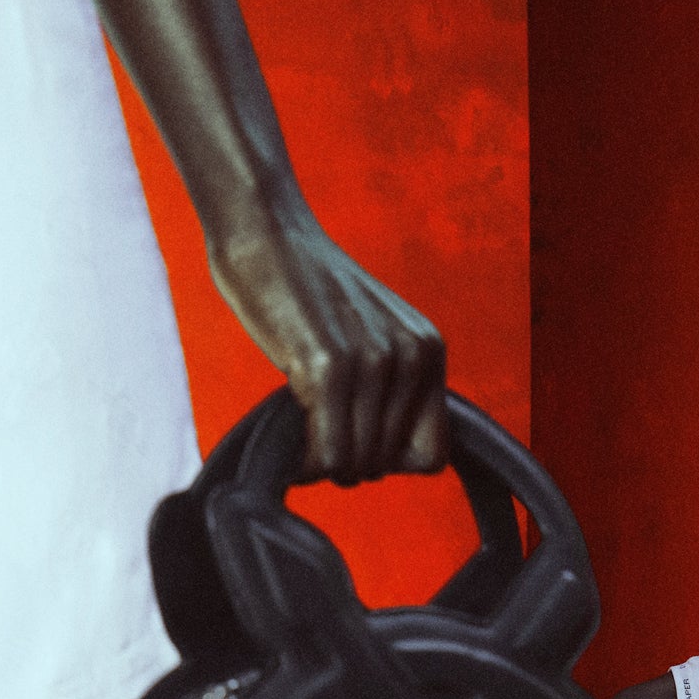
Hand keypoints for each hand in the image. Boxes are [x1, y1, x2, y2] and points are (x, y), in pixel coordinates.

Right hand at [209, 198, 446, 483]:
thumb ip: (394, 385)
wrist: (267, 232)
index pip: (432, 456)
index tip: (357, 438)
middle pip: (387, 466)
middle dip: (351, 462)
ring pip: (356, 466)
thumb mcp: (374, 336)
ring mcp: (373, 362)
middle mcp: (412, 357)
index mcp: (428, 351)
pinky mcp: (329, 368)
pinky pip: (327, 456)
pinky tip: (291, 443)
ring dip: (324, 463)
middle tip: (319, 433)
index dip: (391, 460)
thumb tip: (384, 463)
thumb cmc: (309, 293)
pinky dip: (306, 463)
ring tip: (303, 434)